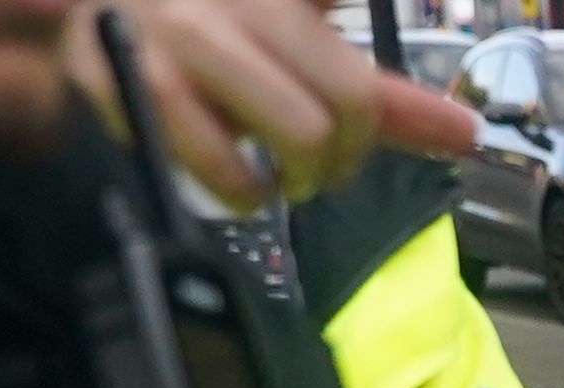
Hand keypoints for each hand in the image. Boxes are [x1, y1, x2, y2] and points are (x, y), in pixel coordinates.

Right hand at [87, 0, 476, 208]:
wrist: (98, 5)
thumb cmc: (215, 27)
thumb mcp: (299, 42)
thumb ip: (381, 93)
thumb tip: (465, 135)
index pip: (361, 58)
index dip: (383, 112)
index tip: (394, 135)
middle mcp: (240, 1)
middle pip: (351, 97)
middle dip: (348, 155)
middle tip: (324, 167)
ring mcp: (184, 33)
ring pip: (297, 129)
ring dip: (300, 178)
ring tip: (281, 179)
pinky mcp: (131, 76)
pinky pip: (215, 159)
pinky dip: (242, 192)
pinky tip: (241, 185)